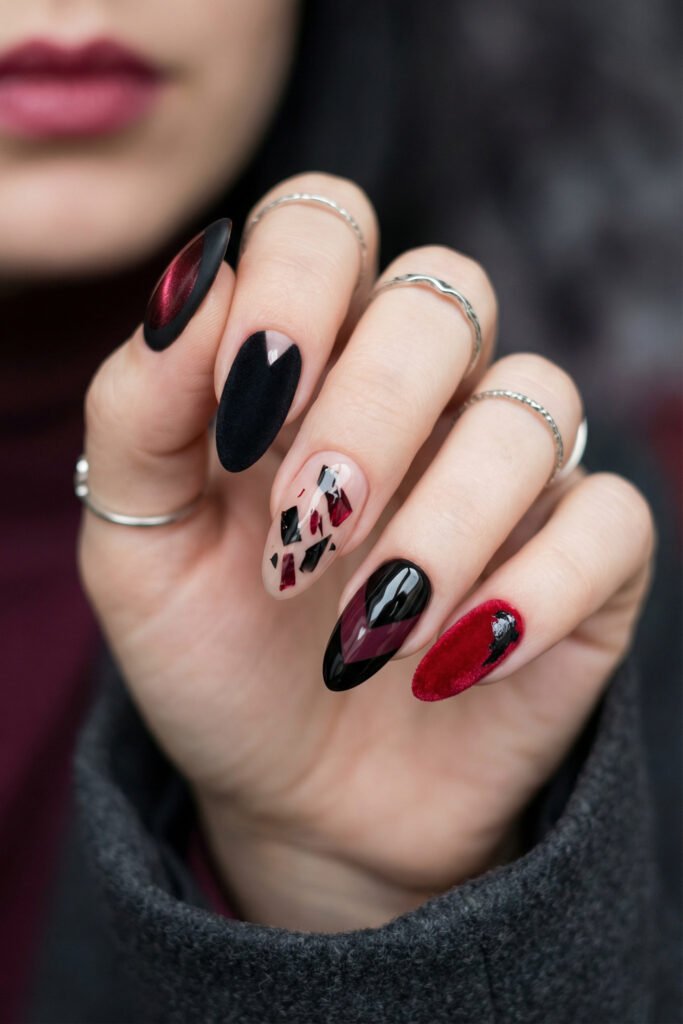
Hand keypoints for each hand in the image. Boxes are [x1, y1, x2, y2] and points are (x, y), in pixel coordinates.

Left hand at [78, 172, 653, 930]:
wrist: (297, 794)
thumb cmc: (216, 657)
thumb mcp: (138, 548)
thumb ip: (141, 411)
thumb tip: (194, 279)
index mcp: (308, 360)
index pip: (327, 221)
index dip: (297, 285)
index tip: (247, 408)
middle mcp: (422, 392)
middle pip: (445, 296)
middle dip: (372, 413)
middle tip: (313, 531)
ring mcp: (511, 469)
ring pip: (534, 403)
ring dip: (444, 524)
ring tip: (366, 634)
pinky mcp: (585, 556)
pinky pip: (608, 519)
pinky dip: (535, 590)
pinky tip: (455, 663)